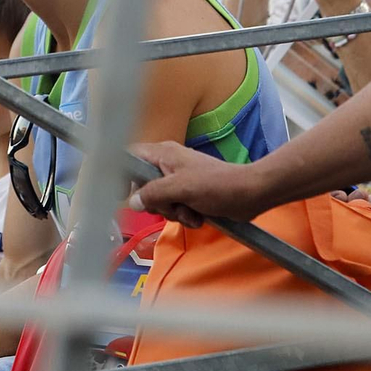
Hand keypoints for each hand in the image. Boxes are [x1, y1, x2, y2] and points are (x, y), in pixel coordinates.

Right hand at [127, 141, 264, 226]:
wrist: (249, 195)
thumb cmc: (216, 185)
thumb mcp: (180, 189)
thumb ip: (152, 193)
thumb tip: (132, 202)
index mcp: (163, 154)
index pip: (130, 156)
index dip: (121, 173)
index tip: (121, 193)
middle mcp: (168, 165)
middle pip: (143, 186)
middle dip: (156, 202)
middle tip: (170, 204)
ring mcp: (179, 180)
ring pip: (160, 201)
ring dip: (173, 212)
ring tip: (190, 211)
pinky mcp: (190, 194)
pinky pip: (175, 208)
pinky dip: (184, 216)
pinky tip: (198, 216)